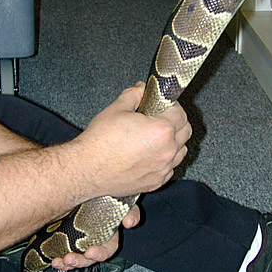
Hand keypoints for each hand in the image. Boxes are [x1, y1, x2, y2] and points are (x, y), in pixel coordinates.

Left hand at [51, 204, 139, 270]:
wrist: (84, 185)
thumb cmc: (106, 196)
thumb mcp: (121, 201)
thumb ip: (130, 211)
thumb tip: (129, 222)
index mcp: (109, 235)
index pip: (108, 249)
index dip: (100, 253)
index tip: (90, 252)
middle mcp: (94, 240)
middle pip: (88, 258)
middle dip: (81, 261)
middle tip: (70, 258)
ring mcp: (80, 240)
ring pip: (76, 257)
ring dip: (69, 262)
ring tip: (61, 261)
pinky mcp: (67, 237)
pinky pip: (64, 252)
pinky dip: (59, 260)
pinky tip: (54, 260)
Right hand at [73, 81, 191, 197]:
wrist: (86, 170)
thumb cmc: (99, 142)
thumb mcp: (117, 109)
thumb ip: (134, 95)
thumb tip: (141, 89)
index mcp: (161, 131)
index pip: (180, 113)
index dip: (171, 106)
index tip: (162, 105)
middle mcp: (167, 151)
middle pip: (186, 132)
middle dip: (176, 122)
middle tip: (160, 118)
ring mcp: (162, 169)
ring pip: (181, 151)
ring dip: (173, 142)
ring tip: (155, 137)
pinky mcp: (155, 182)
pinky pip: (170, 169)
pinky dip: (165, 160)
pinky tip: (150, 155)